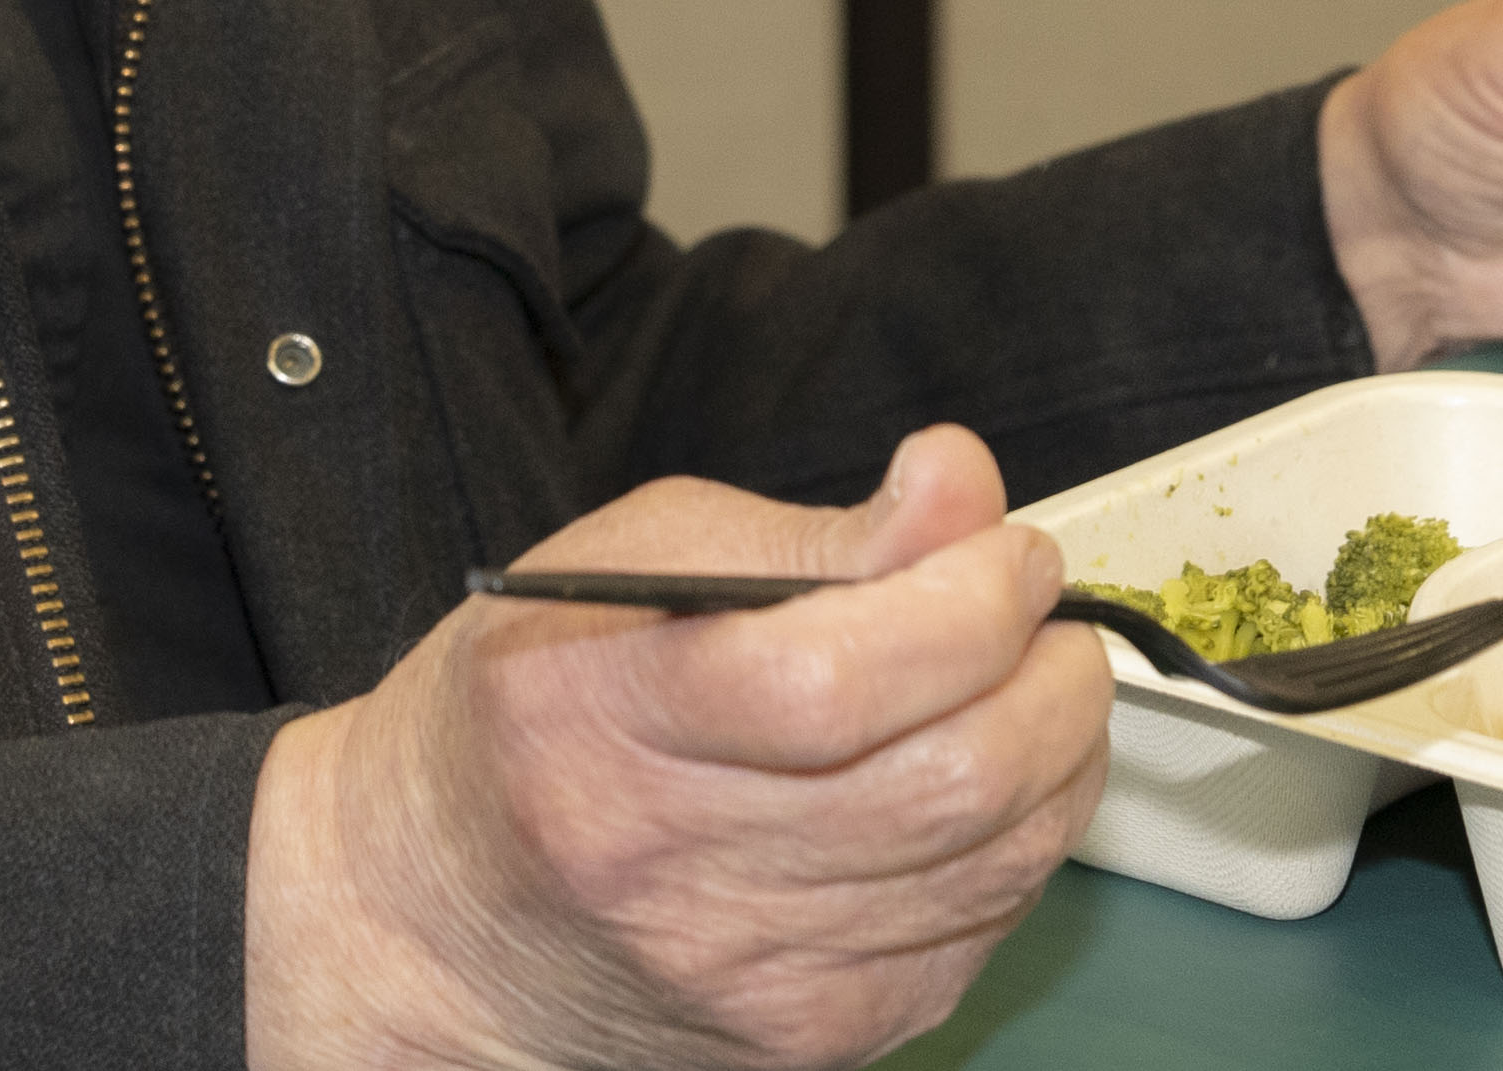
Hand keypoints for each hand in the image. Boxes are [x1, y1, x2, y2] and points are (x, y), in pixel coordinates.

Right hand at [244, 426, 1107, 1070]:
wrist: (445, 913)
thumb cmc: (532, 712)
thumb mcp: (633, 563)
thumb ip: (812, 535)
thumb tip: (961, 485)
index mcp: (608, 719)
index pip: (835, 678)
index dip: (964, 602)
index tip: (1003, 550)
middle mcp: (676, 865)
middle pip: (947, 781)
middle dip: (1048, 672)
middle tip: (1039, 612)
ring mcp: (754, 971)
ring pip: (994, 862)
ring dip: (1057, 752)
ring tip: (1025, 680)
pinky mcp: (813, 1033)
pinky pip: (979, 932)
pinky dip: (1015, 842)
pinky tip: (976, 782)